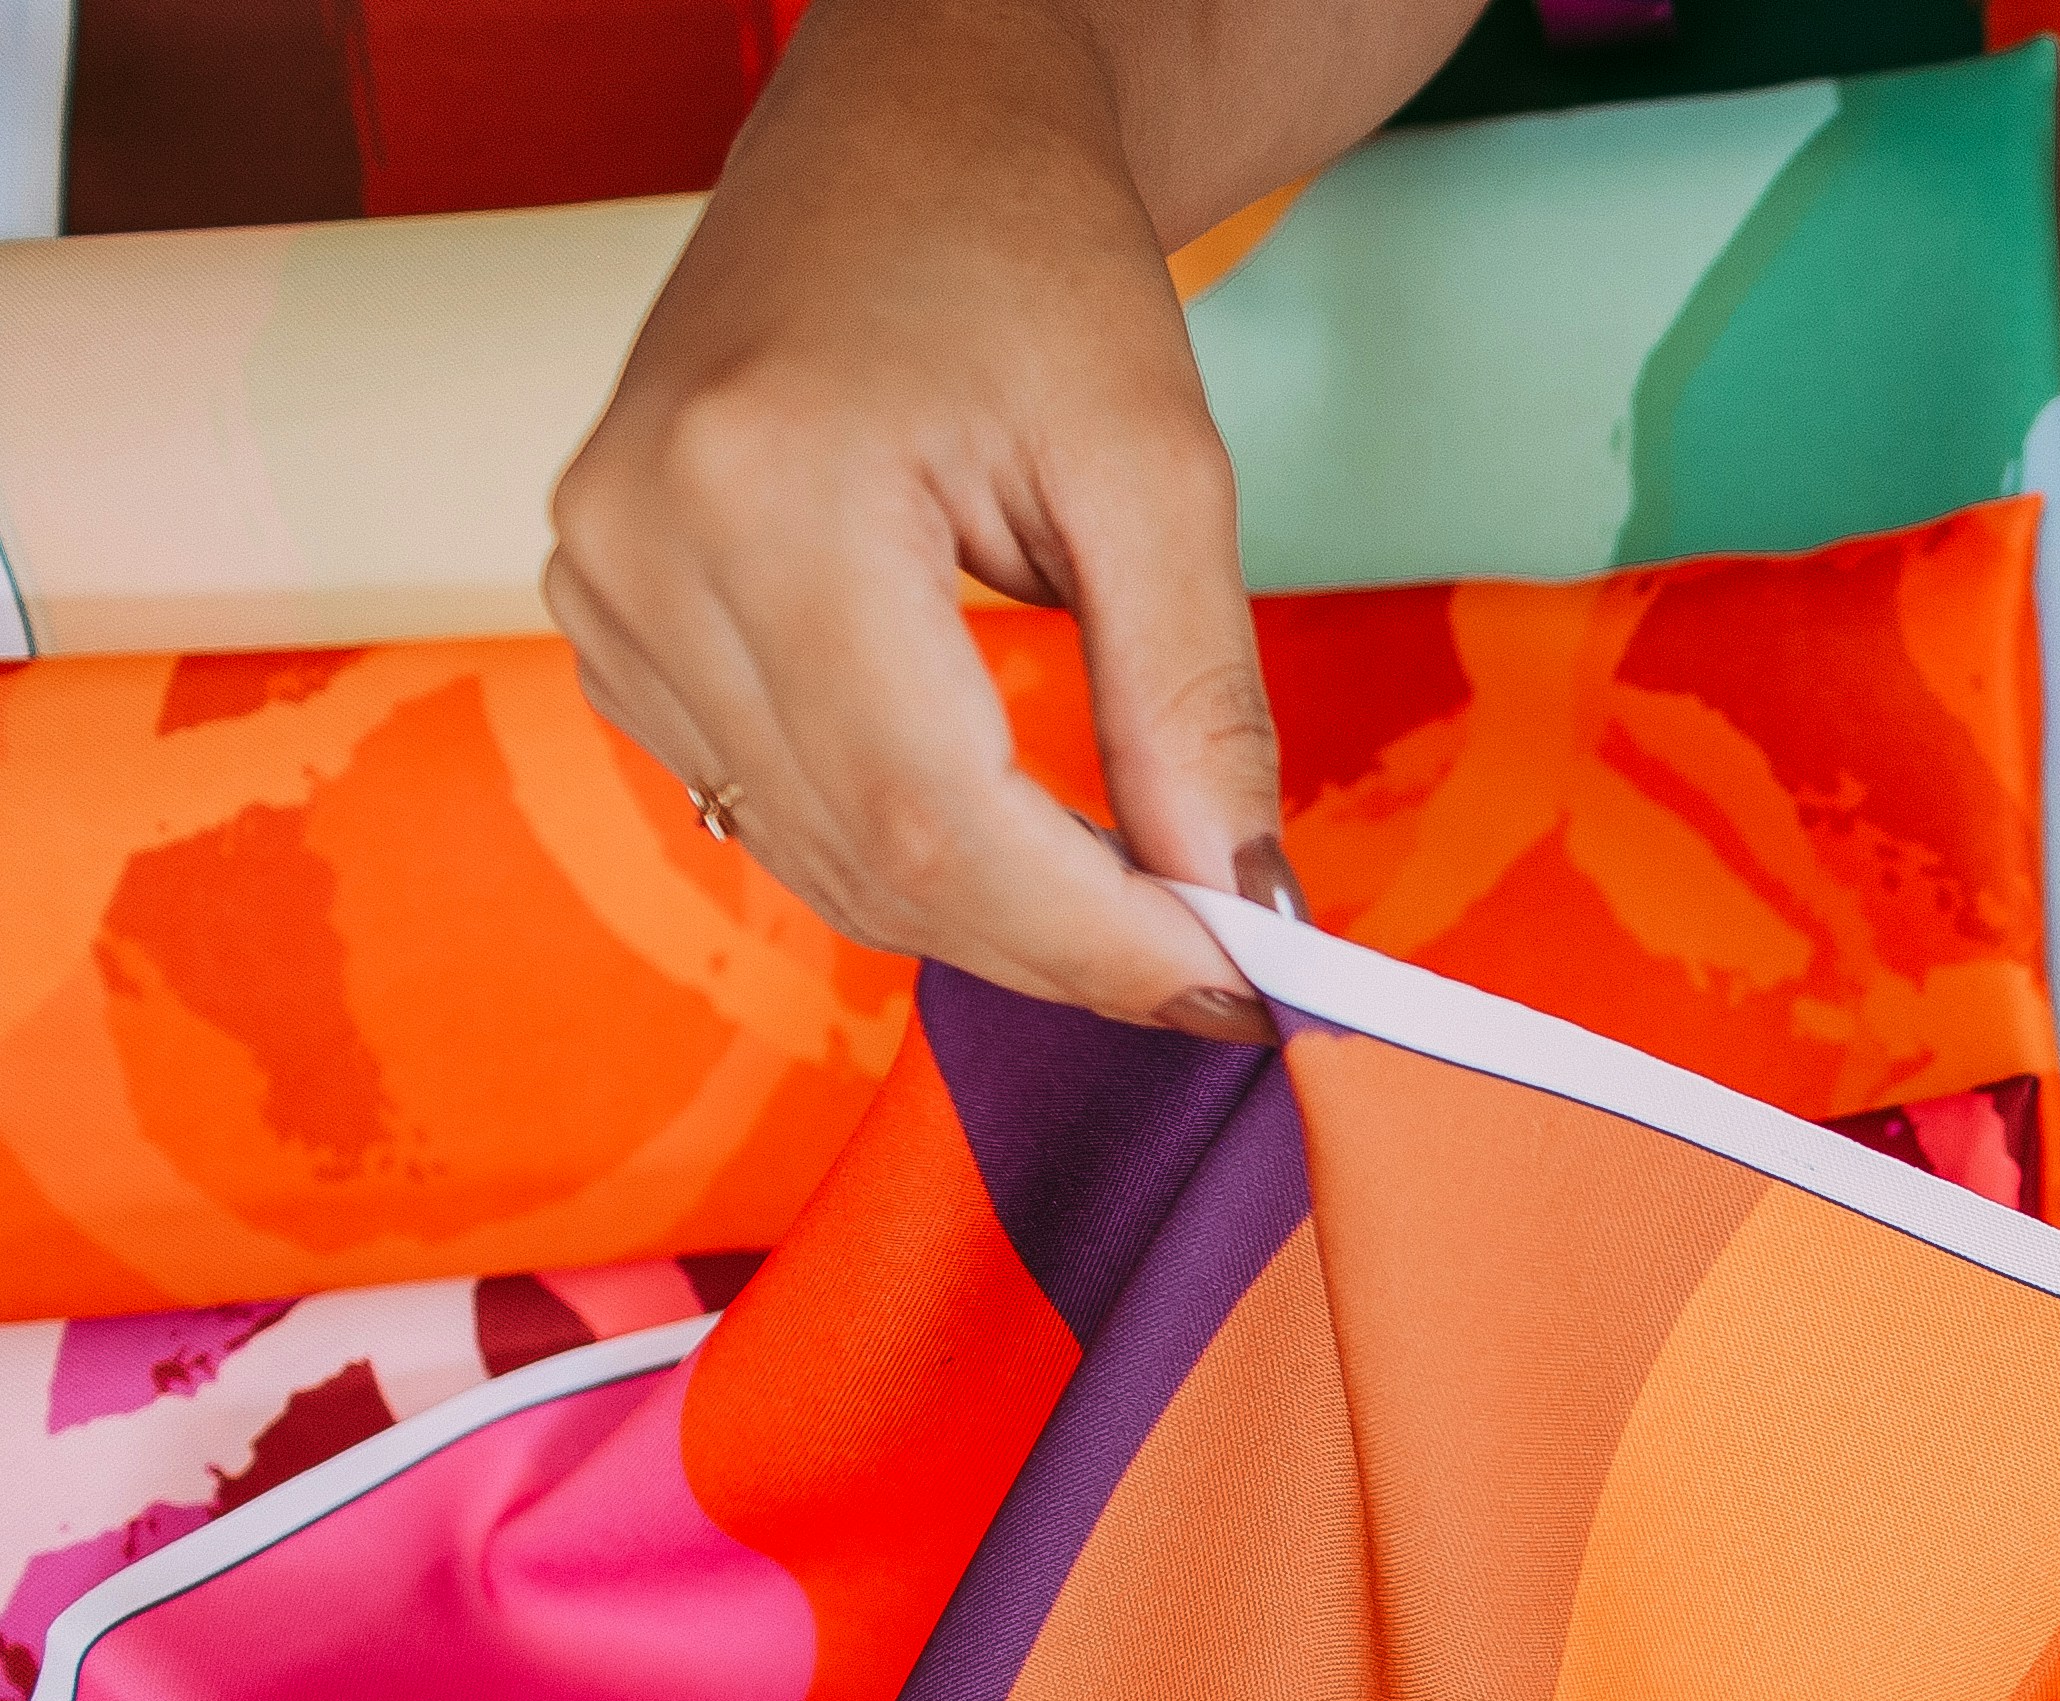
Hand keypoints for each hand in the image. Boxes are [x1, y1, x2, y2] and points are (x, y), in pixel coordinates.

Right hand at [543, 0, 1335, 1035]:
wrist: (905, 141)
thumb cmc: (1027, 257)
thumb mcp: (1159, 468)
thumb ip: (1196, 705)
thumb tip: (1246, 908)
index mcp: (758, 481)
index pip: (933, 814)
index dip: (1093, 938)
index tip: (1239, 991)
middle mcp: (641, 544)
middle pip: (871, 857)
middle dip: (1063, 942)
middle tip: (1221, 964)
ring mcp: (603, 585)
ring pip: (818, 858)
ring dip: (994, 915)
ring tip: (1143, 901)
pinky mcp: (612, 615)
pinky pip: (771, 805)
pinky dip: (912, 855)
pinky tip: (1020, 833)